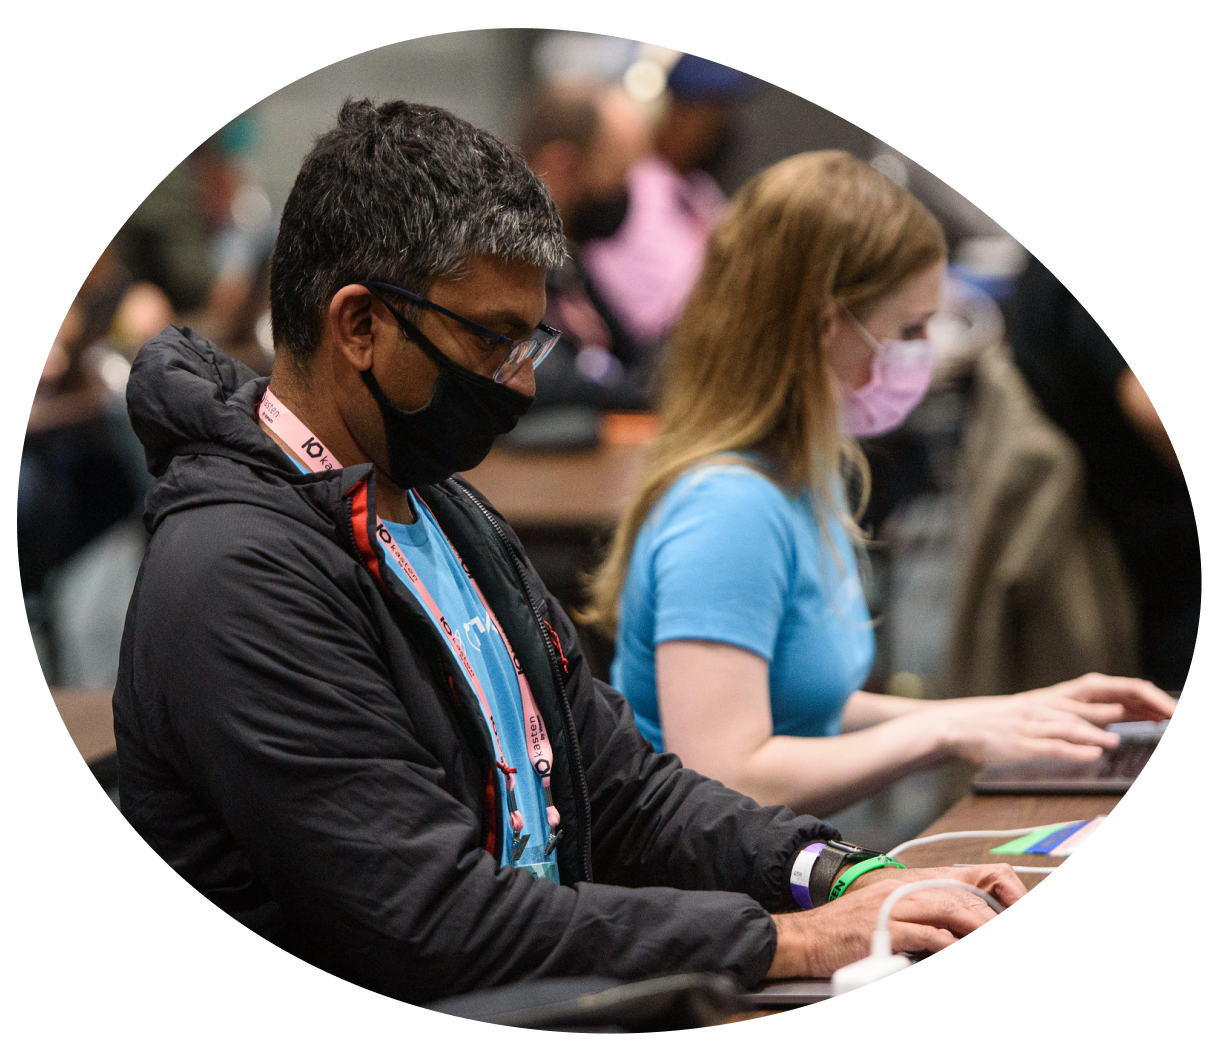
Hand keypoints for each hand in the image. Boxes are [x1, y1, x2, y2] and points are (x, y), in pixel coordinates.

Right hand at [768, 864, 1024, 978]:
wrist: (804, 938)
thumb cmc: (842, 932)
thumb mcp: (883, 915)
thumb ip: (917, 917)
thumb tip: (949, 931)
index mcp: (902, 885)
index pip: (956, 883)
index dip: (986, 898)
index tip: (1001, 911)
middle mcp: (899, 890)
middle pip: (958, 896)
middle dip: (987, 916)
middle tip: (999, 925)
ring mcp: (890, 908)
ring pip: (947, 909)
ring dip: (975, 926)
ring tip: (988, 932)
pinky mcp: (881, 929)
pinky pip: (923, 933)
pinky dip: (945, 941)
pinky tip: (954, 946)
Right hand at [924, 673, 1175, 765]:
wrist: (955, 725)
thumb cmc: (992, 724)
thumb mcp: (1028, 715)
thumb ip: (1060, 720)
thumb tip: (1094, 731)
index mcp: (1049, 699)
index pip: (1096, 691)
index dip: (1128, 697)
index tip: (1157, 706)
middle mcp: (1044, 706)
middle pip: (1090, 704)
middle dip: (1124, 710)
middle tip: (1153, 715)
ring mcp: (1032, 724)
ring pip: (1070, 724)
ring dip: (1097, 730)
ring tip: (1119, 737)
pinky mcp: (1021, 743)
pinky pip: (1051, 745)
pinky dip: (1074, 749)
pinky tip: (1092, 752)